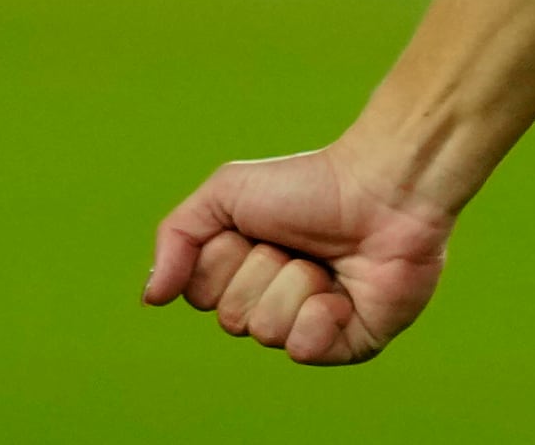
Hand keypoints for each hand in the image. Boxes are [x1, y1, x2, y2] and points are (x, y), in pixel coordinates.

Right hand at [145, 143, 453, 365]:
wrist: (384, 187)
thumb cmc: (309, 184)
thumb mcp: (226, 193)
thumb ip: (176, 237)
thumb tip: (151, 298)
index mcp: (241, 273)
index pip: (198, 293)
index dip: (222, 258)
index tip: (254, 227)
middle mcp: (271, 303)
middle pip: (232, 317)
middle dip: (261, 269)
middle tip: (295, 242)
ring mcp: (308, 327)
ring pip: (267, 331)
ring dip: (296, 284)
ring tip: (326, 261)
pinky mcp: (347, 345)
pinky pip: (306, 350)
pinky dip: (322, 314)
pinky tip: (345, 291)